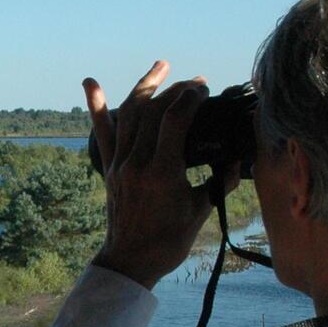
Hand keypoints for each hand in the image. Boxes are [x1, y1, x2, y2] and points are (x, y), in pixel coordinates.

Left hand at [86, 62, 228, 288]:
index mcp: (162, 172)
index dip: (190, 98)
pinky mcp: (109, 168)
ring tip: (162, 65)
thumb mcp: (200, 210)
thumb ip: (220, 181)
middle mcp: (136, 163)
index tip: (205, 90)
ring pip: (129, 114)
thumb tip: (238, 159)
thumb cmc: (169, 240)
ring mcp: (120, 164)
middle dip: (176, 90)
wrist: (131, 261)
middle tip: (196, 83)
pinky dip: (95, 106)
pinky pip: (101, 132)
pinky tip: (89, 83)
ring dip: (146, 86)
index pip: (175, 120)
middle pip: (153, 111)